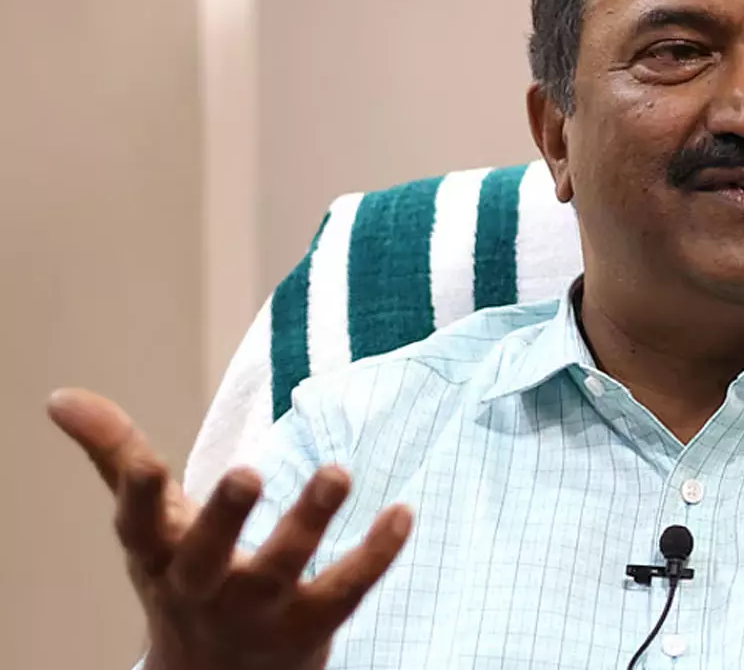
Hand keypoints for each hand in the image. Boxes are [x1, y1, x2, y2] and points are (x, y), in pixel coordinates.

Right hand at [48, 389, 411, 669]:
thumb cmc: (183, 577)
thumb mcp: (148, 526)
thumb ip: (115, 456)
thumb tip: (60, 396)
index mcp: (158, 557)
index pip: (140, 527)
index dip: (139, 496)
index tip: (146, 464)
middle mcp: (203, 587)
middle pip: (209, 555)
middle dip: (225, 516)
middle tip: (248, 472)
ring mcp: (258, 612)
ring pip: (283, 569)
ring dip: (310, 521)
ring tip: (338, 472)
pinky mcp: (311, 627)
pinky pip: (346, 592)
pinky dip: (376, 554)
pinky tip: (403, 512)